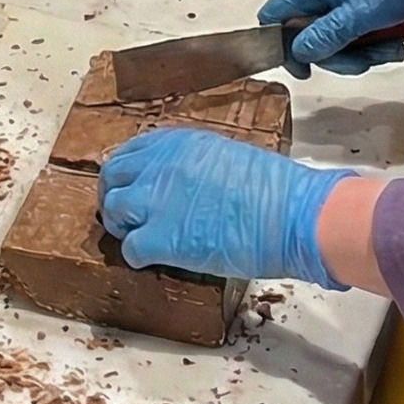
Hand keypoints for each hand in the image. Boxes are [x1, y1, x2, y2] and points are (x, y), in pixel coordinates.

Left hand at [99, 128, 354, 287]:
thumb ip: (193, 165)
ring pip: (113, 211)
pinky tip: (152, 260)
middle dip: (114, 195)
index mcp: (177, 143)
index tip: (132, 185)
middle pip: (112, 176)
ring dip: (122, 226)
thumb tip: (182, 183)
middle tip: (126, 215)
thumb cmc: (275, 190)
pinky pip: (130, 249)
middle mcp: (160, 166)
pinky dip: (137, 257)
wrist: (291, 215)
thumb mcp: (226, 157)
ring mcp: (157, 201)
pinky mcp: (162, 239)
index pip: (131, 151)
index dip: (128, 172)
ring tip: (137, 238)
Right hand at [258, 0, 403, 73]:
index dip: (282, 45)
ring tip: (390, 49)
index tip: (306, 68)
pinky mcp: (361, 2)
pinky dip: (373, 44)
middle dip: (336, 54)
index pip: (274, 16)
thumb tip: (298, 52)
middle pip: (307, 34)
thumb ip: (326, 35)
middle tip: (364, 60)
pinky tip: (394, 44)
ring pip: (334, 38)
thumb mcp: (360, 14)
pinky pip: (354, 32)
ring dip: (361, 52)